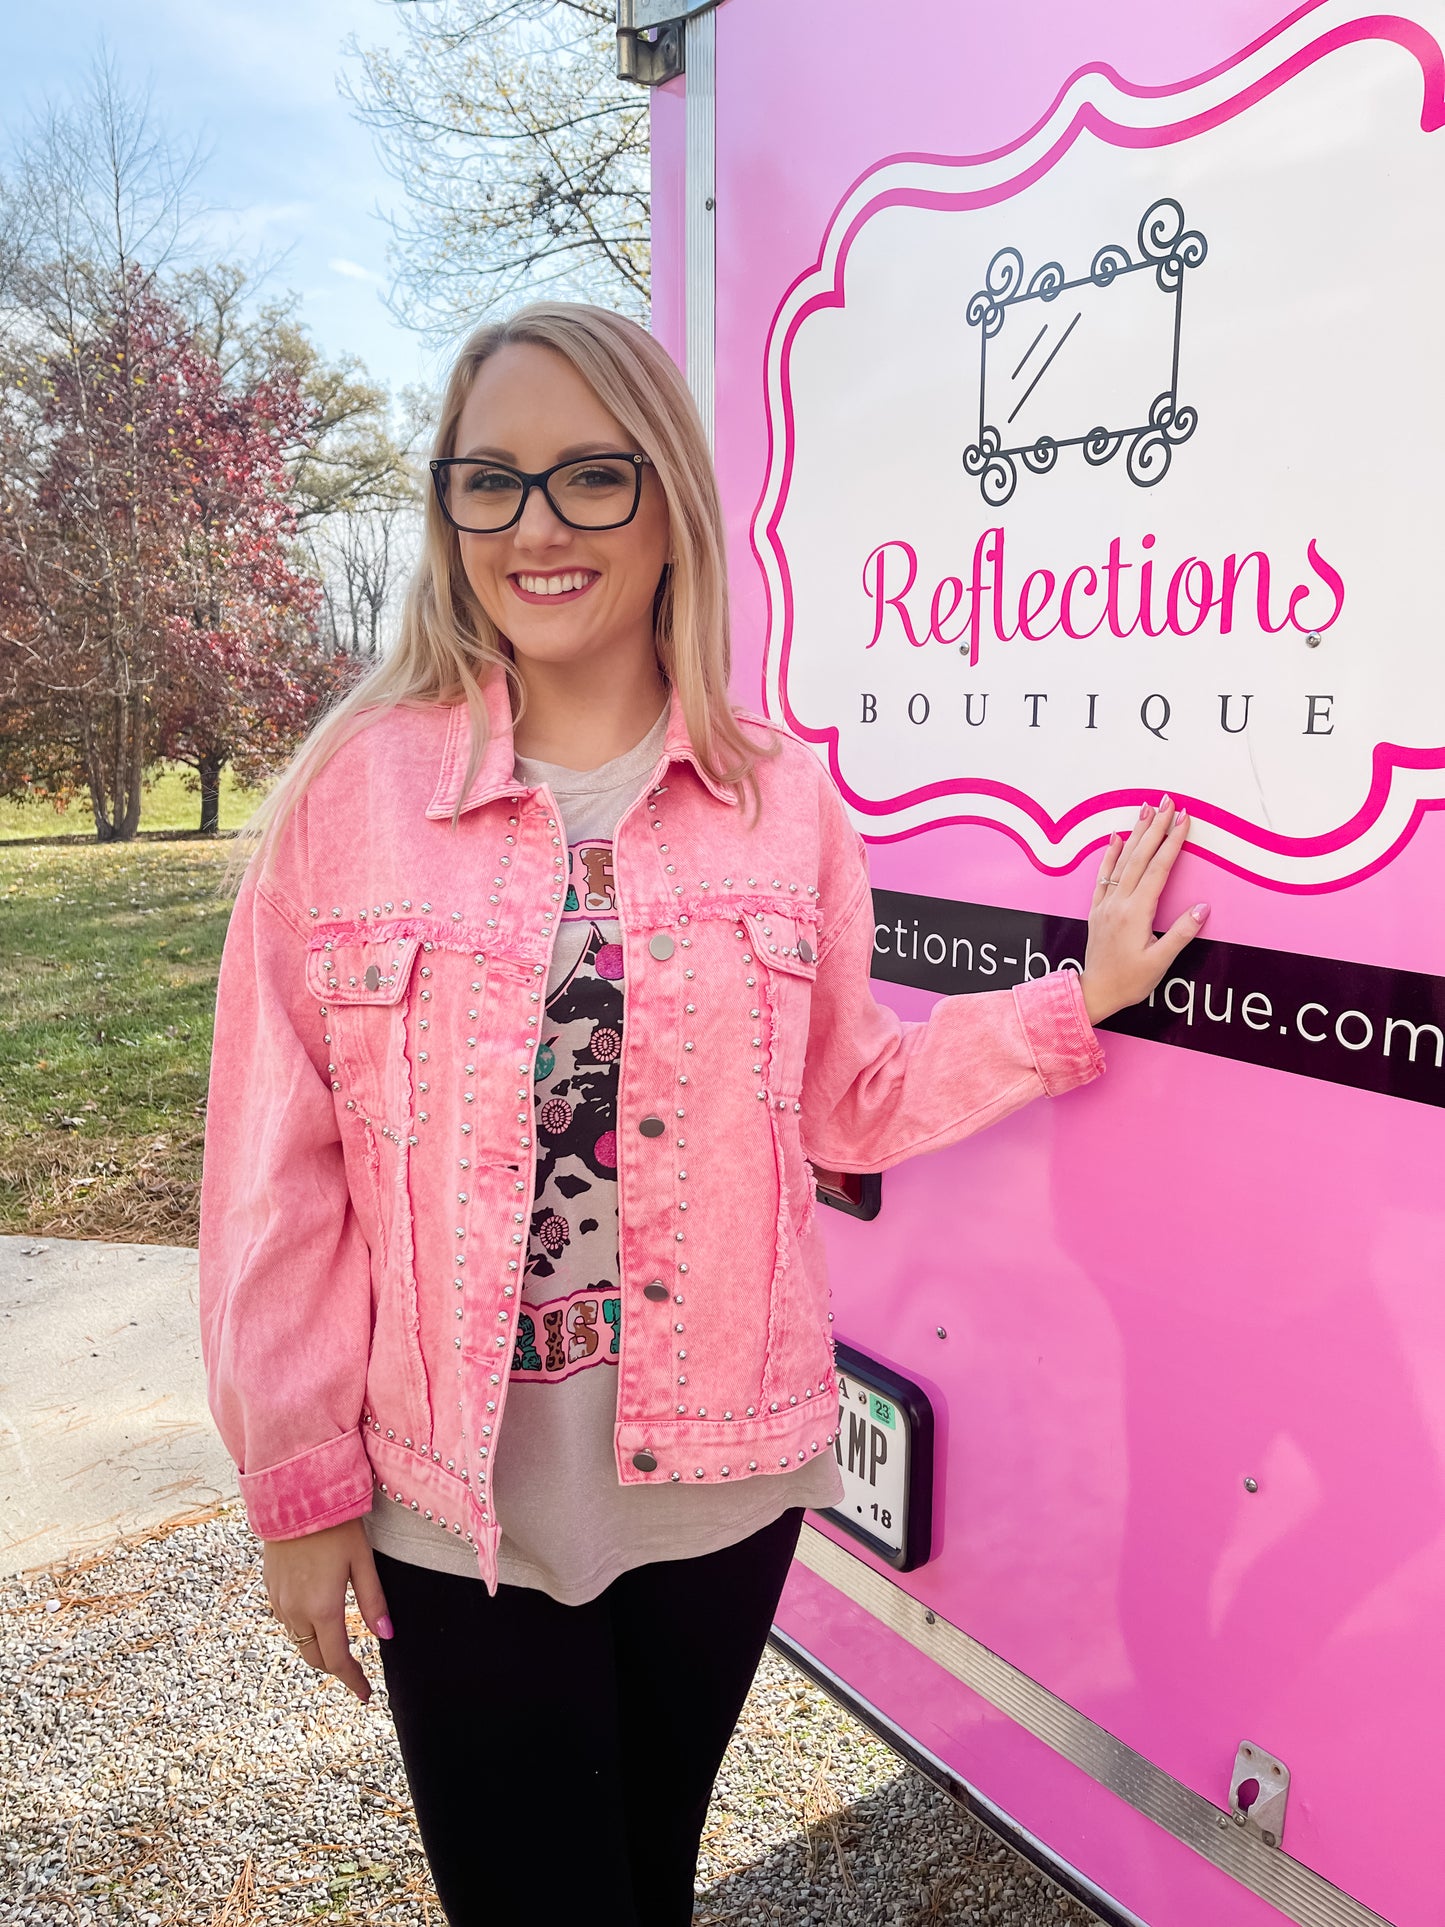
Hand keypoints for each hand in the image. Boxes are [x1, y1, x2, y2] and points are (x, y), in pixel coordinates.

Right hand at [262, 1517, 391, 1703]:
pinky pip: (286, 1621)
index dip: (353, 1680)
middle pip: (314, 1657)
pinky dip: (302, 1630)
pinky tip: (315, 1620)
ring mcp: (279, 1601)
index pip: (338, 1659)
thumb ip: (374, 1601)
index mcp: (322, 1608)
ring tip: (338, 1647)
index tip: (366, 1695)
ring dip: (318, 1649)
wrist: (293, 1497)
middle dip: (335, 1668)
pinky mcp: (269, 1588)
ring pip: (298, 1640)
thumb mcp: (362, 1561)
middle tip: (355, 1673)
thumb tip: (386, 1635)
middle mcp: (296, 1611)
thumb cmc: (334, 1525)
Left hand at [1078, 798, 1208, 1025]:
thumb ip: (1181, 933)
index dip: (1172, 842)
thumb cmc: (1129, 981)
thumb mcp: (1160, 962)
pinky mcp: (1097, 909)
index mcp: (1136, 913)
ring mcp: (1106, 903)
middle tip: (1168, 802)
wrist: (1095, 992)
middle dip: (1156, 827)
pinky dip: (1110, 854)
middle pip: (1140, 857)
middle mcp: (1118, 902)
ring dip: (1136, 833)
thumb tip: (1202, 907)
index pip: (1158, 869)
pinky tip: (1116, 837)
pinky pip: (1104, 875)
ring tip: (1146, 809)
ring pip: (1122, 861)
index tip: (1184, 819)